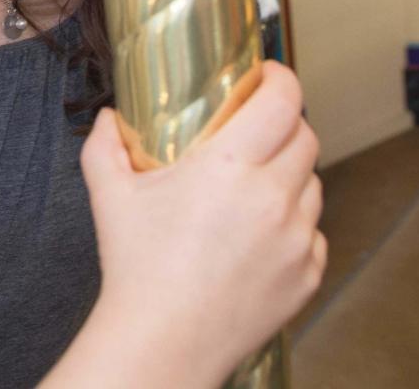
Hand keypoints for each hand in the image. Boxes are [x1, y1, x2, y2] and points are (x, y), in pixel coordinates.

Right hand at [45, 61, 325, 387]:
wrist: (162, 341)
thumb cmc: (136, 269)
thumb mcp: (110, 196)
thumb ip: (105, 146)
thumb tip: (108, 118)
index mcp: (228, 166)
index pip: (284, 100)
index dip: (281, 79)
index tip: (267, 76)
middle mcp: (272, 198)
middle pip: (306, 138)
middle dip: (285, 126)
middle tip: (257, 132)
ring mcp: (296, 239)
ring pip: (313, 186)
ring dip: (290, 178)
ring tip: (254, 189)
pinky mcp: (307, 275)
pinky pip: (314, 235)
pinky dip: (294, 229)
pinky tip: (259, 238)